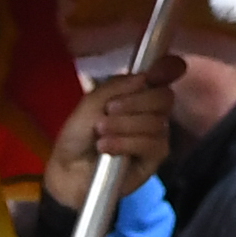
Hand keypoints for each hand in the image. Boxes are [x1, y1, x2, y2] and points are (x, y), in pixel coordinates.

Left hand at [45, 66, 173, 210]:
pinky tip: (106, 146)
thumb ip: (115, 87)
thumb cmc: (78, 134)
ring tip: (100, 132)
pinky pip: (152, 145)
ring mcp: (156, 135)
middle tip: (108, 111)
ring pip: (156, 123)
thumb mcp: (90, 104)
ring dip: (124, 125)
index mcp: (138, 92)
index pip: (165, 73)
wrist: (68, 168)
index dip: (167, 67)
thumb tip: (145, 77)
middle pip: (164, 97)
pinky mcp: (153, 160)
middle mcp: (152, 111)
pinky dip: (127, 143)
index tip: (155, 72)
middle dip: (136, 102)